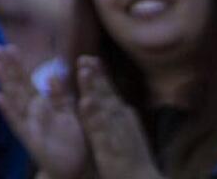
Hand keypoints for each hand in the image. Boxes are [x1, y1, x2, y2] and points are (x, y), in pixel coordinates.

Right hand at [0, 46, 86, 178]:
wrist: (76, 169)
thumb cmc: (74, 142)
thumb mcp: (71, 115)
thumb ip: (61, 96)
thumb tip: (52, 75)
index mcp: (42, 104)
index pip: (27, 80)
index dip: (18, 64)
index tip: (9, 47)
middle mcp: (31, 111)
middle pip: (17, 85)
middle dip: (7, 67)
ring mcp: (28, 123)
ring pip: (14, 98)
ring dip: (3, 82)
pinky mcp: (29, 137)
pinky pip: (16, 121)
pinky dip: (6, 109)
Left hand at [76, 57, 160, 178]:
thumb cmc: (133, 160)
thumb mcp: (127, 134)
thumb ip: (121, 118)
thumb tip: (120, 103)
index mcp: (124, 119)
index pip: (111, 93)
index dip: (100, 76)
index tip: (90, 58)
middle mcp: (122, 122)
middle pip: (107, 95)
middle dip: (96, 75)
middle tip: (85, 56)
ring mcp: (117, 133)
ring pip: (104, 106)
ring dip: (94, 87)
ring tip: (83, 70)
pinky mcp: (110, 147)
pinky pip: (101, 129)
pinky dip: (94, 114)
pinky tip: (86, 101)